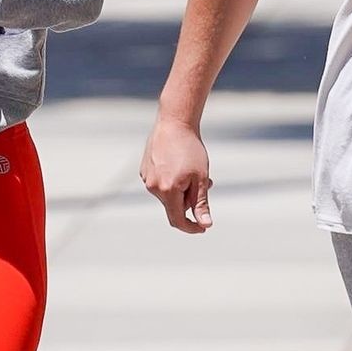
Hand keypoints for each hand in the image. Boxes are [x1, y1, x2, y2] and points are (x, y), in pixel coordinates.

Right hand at [141, 114, 213, 233]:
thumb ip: (201, 203)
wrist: (174, 123)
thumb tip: (205, 224)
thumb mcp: (201, 178)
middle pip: (174, 206)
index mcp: (168, 191)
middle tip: (207, 184)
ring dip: (181, 190)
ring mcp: (146, 178)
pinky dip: (171, 181)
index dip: (191, 227)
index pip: (177, 220)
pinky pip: (160, 183)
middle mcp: (153, 187)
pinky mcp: (144, 170)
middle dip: (190, 201)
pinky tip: (179, 164)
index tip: (203, 227)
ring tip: (193, 171)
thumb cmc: (190, 149)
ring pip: (167, 194)